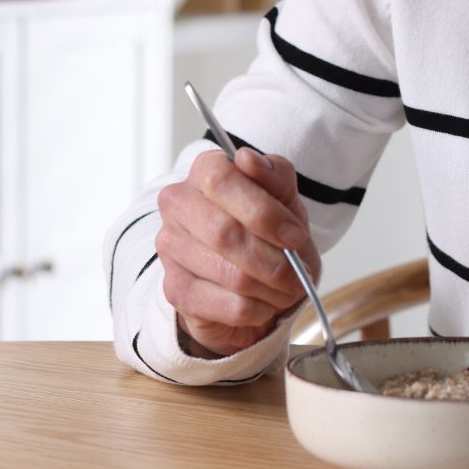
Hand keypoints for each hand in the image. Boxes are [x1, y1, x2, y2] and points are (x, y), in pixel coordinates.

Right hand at [154, 146, 320, 357]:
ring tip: (286, 288)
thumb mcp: (285, 197)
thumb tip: (248, 159)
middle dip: (272, 259)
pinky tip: (264, 304)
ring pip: (229, 273)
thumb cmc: (269, 231)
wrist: (257, 279)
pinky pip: (227, 305)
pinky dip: (259, 309)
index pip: (221, 180)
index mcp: (204, 172)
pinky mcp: (176, 290)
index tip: (295, 236)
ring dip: (270, 287)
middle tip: (297, 272)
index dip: (264, 212)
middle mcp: (178, 205)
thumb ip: (275, 174)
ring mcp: (171, 248)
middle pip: (223, 232)